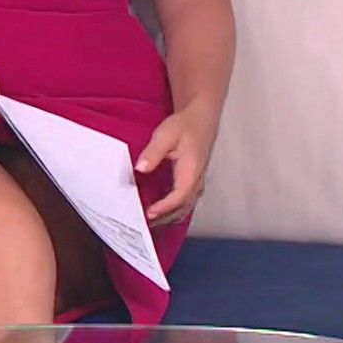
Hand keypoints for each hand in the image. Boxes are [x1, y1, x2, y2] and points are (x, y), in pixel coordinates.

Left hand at [137, 107, 218, 226]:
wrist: (201, 118)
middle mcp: (196, 180)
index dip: (164, 208)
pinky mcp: (194, 182)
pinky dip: (175, 210)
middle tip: (145, 225)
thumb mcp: (166, 134)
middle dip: (165, 218)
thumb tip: (141, 168)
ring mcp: (197, 182)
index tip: (149, 214)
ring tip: (151, 223)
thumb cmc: (185, 125)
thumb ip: (153, 152)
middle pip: (183, 208)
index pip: (179, 196)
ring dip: (170, 217)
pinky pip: (186, 202)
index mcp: (191, 170)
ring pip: (186, 207)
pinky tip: (162, 212)